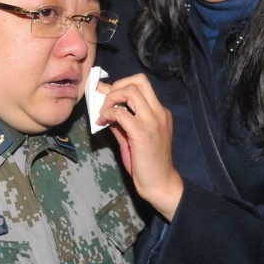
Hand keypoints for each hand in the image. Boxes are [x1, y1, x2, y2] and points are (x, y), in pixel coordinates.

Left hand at [96, 74, 183, 219]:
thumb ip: (121, 121)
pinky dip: (108, 114)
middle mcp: (159, 112)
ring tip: (103, 113)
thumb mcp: (133, 137)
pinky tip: (102, 123)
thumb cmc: (148, 162)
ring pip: (131, 91)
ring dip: (111, 98)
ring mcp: (152, 121)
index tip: (105, 94)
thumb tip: (106, 107)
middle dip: (116, 86)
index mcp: (159, 111)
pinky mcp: (143, 133)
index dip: (120, 85)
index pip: (141, 84)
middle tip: (105, 102)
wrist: (160, 183)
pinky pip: (121, 114)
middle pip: (138, 80)